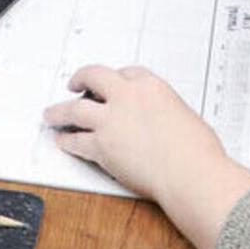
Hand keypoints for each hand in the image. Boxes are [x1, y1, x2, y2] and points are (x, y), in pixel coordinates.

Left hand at [43, 64, 218, 202]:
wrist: (192, 175)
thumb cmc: (198, 152)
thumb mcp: (185, 116)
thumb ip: (165, 113)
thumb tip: (162, 122)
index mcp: (151, 86)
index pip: (126, 73)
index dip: (114, 80)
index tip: (108, 85)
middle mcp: (127, 97)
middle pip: (93, 77)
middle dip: (80, 79)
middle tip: (74, 84)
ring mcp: (111, 120)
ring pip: (74, 109)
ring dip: (59, 111)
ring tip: (51, 114)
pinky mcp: (101, 146)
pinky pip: (75, 141)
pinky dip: (66, 141)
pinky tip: (62, 141)